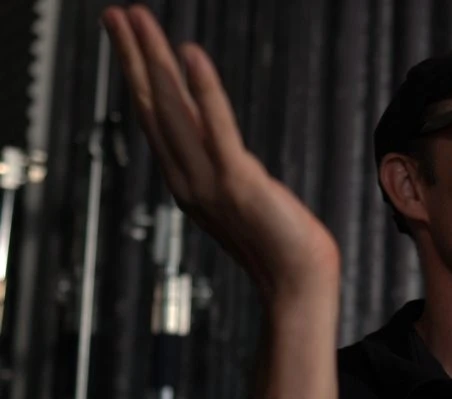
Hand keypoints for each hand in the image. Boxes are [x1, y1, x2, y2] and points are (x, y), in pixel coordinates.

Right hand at [102, 6, 340, 305]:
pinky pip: (217, 127)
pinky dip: (204, 89)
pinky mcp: (239, 181)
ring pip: (173, 109)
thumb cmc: (280, 243)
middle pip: (153, 106)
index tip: (128, 38)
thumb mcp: (240, 197)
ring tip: (137, 19)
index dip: (140, 75)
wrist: (299, 283)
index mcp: (186, 182)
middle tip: (116, 14)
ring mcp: (209, 181)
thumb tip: (217, 140)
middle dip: (134, 57)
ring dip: (155, 59)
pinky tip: (191, 54)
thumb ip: (222, 166)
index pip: (156, 118)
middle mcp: (187, 179)